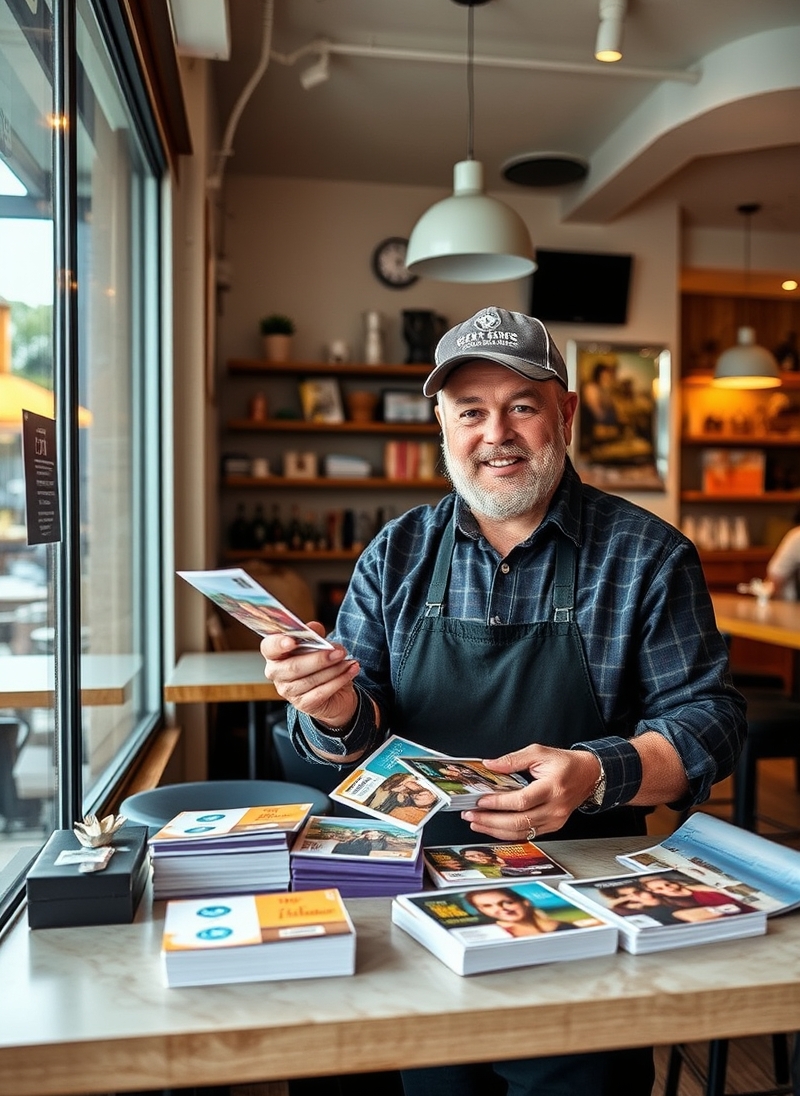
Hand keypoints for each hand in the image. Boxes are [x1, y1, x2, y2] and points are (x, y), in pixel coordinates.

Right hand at [260, 622, 359, 728]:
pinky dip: (339, 680)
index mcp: (275, 654)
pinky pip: (321, 692)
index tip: (292, 641)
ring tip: (348, 661)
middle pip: (294, 667)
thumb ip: (314, 634)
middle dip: (319, 658)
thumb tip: (314, 628)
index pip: (269, 647)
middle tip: (339, 651)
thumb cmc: (319, 664)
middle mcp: (277, 673)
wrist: (334, 692)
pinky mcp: (303, 704)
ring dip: (334, 669)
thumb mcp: (317, 645)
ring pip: (310, 680)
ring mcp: (288, 691)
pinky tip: (350, 671)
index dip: (278, 644)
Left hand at [460, 743, 600, 840]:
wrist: (589, 775)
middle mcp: (555, 807)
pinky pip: (528, 834)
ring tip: (477, 823)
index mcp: (553, 787)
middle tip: (472, 815)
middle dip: (491, 821)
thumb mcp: (539, 752)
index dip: (499, 803)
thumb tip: (491, 765)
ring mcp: (555, 820)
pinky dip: (508, 832)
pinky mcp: (553, 826)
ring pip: (522, 832)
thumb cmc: (565, 763)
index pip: (522, 800)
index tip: (481, 801)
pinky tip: (494, 827)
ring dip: (496, 829)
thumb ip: (513, 759)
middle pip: (519, 821)